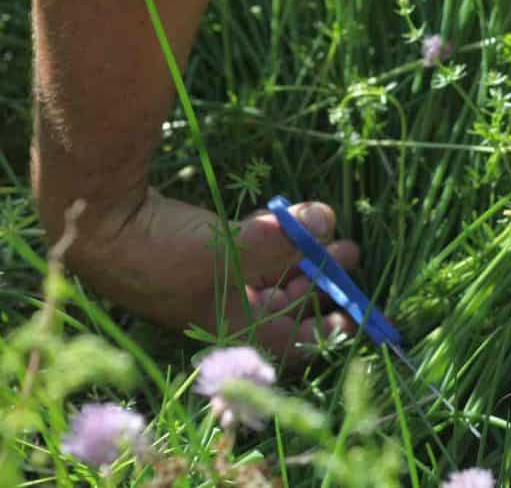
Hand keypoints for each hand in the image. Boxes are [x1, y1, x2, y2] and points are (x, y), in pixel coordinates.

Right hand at [68, 187, 357, 358]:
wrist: (104, 229)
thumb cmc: (172, 254)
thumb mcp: (240, 248)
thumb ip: (289, 238)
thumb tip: (328, 221)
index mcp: (235, 330)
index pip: (293, 342)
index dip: (328, 329)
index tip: (356, 312)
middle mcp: (226, 312)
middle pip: (286, 303)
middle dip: (320, 278)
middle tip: (350, 252)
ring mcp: (212, 284)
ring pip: (269, 274)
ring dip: (299, 253)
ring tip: (329, 227)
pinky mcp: (202, 254)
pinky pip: (248, 253)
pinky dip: (269, 239)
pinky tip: (288, 218)